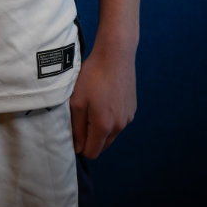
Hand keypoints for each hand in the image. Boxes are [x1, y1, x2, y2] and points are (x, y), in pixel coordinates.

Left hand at [69, 41, 136, 158]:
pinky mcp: (132, 108)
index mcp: (104, 126)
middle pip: (102, 145)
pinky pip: (119, 121)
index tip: (74, 131)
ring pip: (111, 133)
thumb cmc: (92, 76)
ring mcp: (128, 117)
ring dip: (101, 127)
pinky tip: (104, 99)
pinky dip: (111, 117)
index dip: (81, 145)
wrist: (116, 55)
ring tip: (93, 105)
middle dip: (91, 138)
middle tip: (82, 117)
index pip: (92, 152)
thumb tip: (79, 147)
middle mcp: (119, 126)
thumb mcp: (77, 101)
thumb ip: (77, 127)